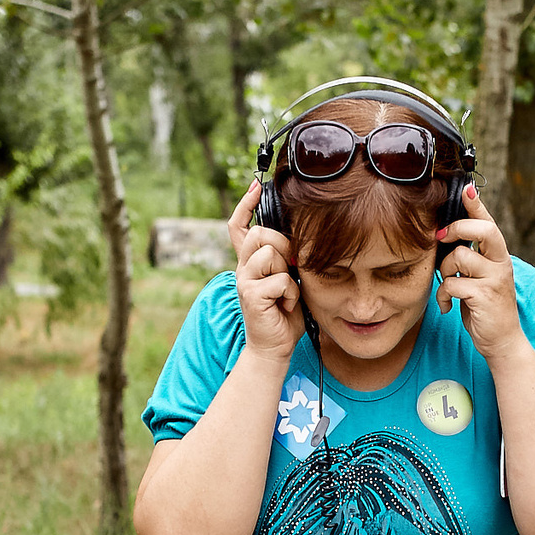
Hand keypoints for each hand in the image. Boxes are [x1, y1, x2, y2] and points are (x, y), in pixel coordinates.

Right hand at [226, 178, 301, 366]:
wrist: (275, 347)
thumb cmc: (285, 313)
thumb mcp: (287, 278)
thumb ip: (285, 258)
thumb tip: (295, 237)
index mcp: (250, 261)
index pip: (239, 226)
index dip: (245, 204)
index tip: (255, 186)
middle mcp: (242, 268)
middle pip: (260, 234)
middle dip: (282, 247)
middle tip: (290, 270)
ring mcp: (243, 281)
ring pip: (269, 254)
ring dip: (287, 274)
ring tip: (286, 292)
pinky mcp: (250, 295)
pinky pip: (279, 280)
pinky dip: (290, 294)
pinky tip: (286, 305)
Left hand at [436, 188, 525, 359]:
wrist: (501, 341)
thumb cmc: (484, 307)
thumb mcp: (479, 278)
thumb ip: (470, 258)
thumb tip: (445, 236)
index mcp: (498, 256)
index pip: (488, 223)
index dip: (477, 205)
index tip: (467, 189)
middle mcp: (501, 263)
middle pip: (483, 230)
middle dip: (456, 229)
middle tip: (440, 238)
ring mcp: (494, 280)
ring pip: (459, 257)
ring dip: (445, 270)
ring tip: (447, 284)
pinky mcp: (485, 297)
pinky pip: (452, 284)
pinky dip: (443, 295)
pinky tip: (446, 305)